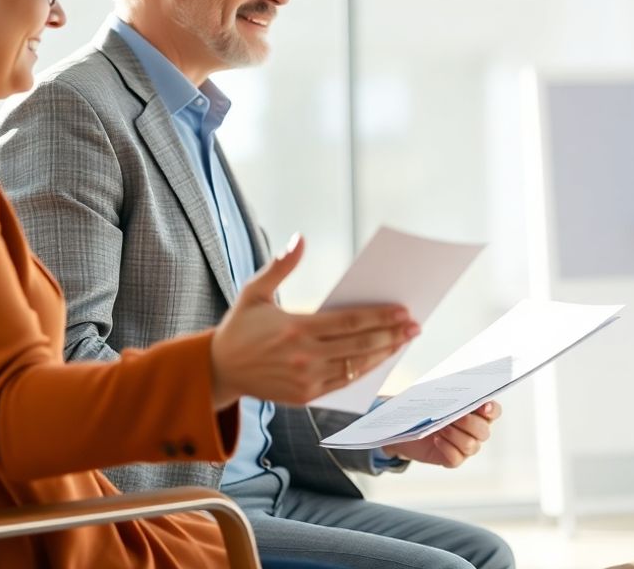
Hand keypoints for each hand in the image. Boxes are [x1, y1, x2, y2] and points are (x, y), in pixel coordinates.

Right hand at [211, 234, 418, 408]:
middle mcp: (303, 356)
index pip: (349, 322)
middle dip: (392, 335)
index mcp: (295, 327)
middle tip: (415, 326)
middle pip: (360, 345)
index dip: (380, 317)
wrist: (218, 371)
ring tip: (404, 341)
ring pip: (356, 366)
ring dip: (385, 354)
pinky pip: (344, 383)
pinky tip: (380, 359)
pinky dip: (365, 371)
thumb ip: (280, 265)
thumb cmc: (240, 327)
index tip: (403, 311)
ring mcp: (305, 379)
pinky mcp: (305, 396)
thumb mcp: (254, 291)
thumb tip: (299, 238)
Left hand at [381, 401, 500, 467]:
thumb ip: (451, 394)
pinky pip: (456, 458)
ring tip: (440, 428)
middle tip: (453, 417)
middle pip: (484, 431)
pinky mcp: (454, 459)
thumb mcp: (438, 397)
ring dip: (455, 435)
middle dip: (469, 423)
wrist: (410, 427)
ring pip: (471, 446)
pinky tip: (436, 439)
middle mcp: (477, 431)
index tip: (483, 406)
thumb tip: (455, 385)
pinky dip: (447, 448)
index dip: (492, 410)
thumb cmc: (428, 409)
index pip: (495, 412)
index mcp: (478, 413)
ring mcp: (466, 447)